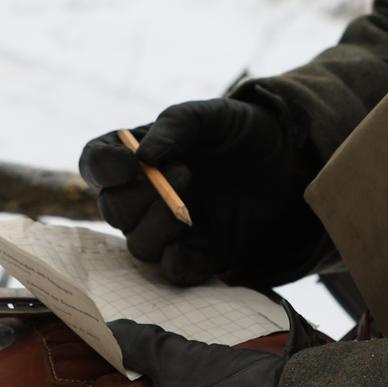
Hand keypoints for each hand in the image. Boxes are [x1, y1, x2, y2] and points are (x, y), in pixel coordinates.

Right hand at [78, 94, 325, 286]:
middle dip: (140, 196)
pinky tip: (193, 243)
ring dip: (157, 227)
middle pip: (113, 209)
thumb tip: (143, 156)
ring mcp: (170, 228)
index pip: (96, 163)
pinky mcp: (200, 255)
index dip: (103, 167)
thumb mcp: (212, 115)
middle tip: (186, 172)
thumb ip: (176, 126)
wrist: (291, 160)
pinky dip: (176, 263)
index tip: (129, 164)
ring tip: (190, 207)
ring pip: (138, 244)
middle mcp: (145, 196)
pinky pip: (173, 271)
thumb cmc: (242, 131)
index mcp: (138, 156)